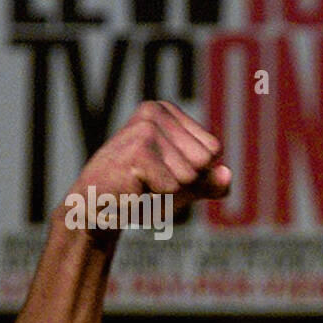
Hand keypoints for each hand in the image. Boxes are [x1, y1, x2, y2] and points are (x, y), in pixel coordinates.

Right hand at [65, 100, 230, 234]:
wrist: (95, 211)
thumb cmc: (140, 194)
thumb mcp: (184, 187)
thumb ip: (210, 181)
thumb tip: (227, 174)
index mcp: (166, 111)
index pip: (214, 150)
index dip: (195, 173)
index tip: (163, 172)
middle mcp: (155, 112)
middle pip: (205, 161)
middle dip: (184, 184)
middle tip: (151, 182)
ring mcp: (145, 129)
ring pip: (191, 176)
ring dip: (169, 193)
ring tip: (141, 186)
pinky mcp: (137, 151)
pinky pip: (174, 188)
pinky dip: (158, 200)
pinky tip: (134, 191)